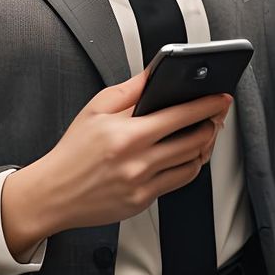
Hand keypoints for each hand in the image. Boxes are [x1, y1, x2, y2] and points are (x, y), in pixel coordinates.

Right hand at [6, 69, 231, 245]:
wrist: (54, 192)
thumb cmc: (73, 150)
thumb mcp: (96, 108)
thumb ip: (130, 89)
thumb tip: (156, 73)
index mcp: (127, 133)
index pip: (180, 115)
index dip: (206, 105)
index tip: (220, 98)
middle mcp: (138, 161)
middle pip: (194, 141)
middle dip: (212, 124)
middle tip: (217, 115)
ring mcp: (142, 184)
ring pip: (191, 164)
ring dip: (204, 146)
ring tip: (205, 134)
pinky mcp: (142, 201)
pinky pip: (178, 182)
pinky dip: (189, 166)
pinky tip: (187, 155)